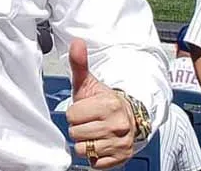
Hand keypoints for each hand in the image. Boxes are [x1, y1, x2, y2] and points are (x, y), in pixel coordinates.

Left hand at [66, 39, 136, 168]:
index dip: (74, 113)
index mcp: (109, 105)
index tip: (84, 109)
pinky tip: (100, 144)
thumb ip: (79, 63)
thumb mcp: (89, 82)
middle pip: (76, 133)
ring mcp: (121, 143)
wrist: (128, 117)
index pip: (72, 116)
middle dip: (78, 128)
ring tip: (93, 132)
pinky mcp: (122, 158)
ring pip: (83, 149)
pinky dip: (94, 156)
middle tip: (88, 121)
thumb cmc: (102, 101)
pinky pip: (95, 163)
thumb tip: (76, 42)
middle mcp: (118, 125)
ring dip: (84, 142)